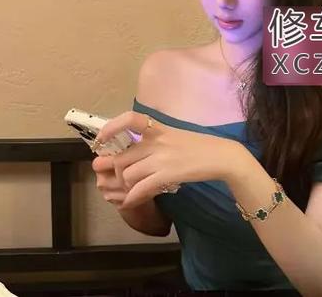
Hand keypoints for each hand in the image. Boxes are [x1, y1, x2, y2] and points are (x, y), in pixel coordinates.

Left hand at [94, 111, 250, 209]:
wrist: (221, 155)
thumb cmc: (197, 145)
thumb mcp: (172, 135)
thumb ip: (152, 141)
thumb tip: (129, 152)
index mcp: (157, 128)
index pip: (128, 119)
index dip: (110, 129)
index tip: (100, 141)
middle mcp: (156, 140)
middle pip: (122, 157)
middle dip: (113, 171)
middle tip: (111, 178)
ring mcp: (162, 158)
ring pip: (128, 174)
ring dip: (125, 186)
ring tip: (129, 190)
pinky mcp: (169, 175)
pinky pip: (141, 188)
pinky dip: (132, 198)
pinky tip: (131, 201)